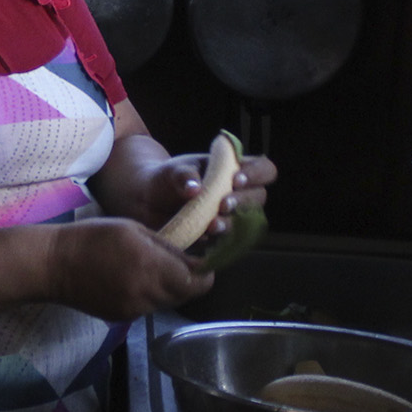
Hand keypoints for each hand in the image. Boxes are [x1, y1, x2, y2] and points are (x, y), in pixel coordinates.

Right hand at [45, 218, 213, 320]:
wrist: (54, 264)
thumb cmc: (94, 237)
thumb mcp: (135, 230)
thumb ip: (168, 248)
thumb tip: (196, 261)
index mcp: (150, 266)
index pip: (196, 283)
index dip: (205, 274)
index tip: (204, 262)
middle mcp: (145, 293)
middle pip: (183, 295)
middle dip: (187, 281)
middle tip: (181, 264)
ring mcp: (133, 309)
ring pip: (166, 302)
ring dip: (168, 288)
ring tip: (153, 269)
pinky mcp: (122, 317)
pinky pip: (147, 308)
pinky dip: (149, 295)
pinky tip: (133, 280)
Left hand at [140, 150, 279, 239]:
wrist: (147, 200)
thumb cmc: (167, 178)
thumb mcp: (173, 171)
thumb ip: (184, 175)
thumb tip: (194, 189)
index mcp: (234, 169)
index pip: (264, 169)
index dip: (257, 174)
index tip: (236, 179)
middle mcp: (238, 193)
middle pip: (259, 197)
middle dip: (244, 201)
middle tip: (224, 204)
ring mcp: (231, 216)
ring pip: (246, 223)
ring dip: (232, 223)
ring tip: (213, 225)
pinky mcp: (219, 237)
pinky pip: (228, 242)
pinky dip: (219, 241)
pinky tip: (206, 239)